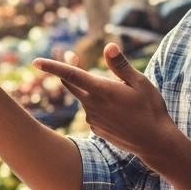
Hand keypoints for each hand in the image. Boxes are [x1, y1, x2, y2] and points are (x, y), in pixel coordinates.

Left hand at [34, 44, 177, 163]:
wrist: (155, 142)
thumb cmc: (150, 109)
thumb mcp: (140, 82)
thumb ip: (120, 65)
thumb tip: (108, 46)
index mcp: (101, 90)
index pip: (71, 75)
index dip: (52, 67)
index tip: (36, 61)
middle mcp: (92, 105)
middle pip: (70, 84)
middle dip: (67, 70)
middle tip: (72, 55)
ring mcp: (92, 118)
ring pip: (84, 97)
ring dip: (92, 89)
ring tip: (121, 94)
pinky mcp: (95, 128)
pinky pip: (92, 111)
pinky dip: (99, 104)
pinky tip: (119, 110)